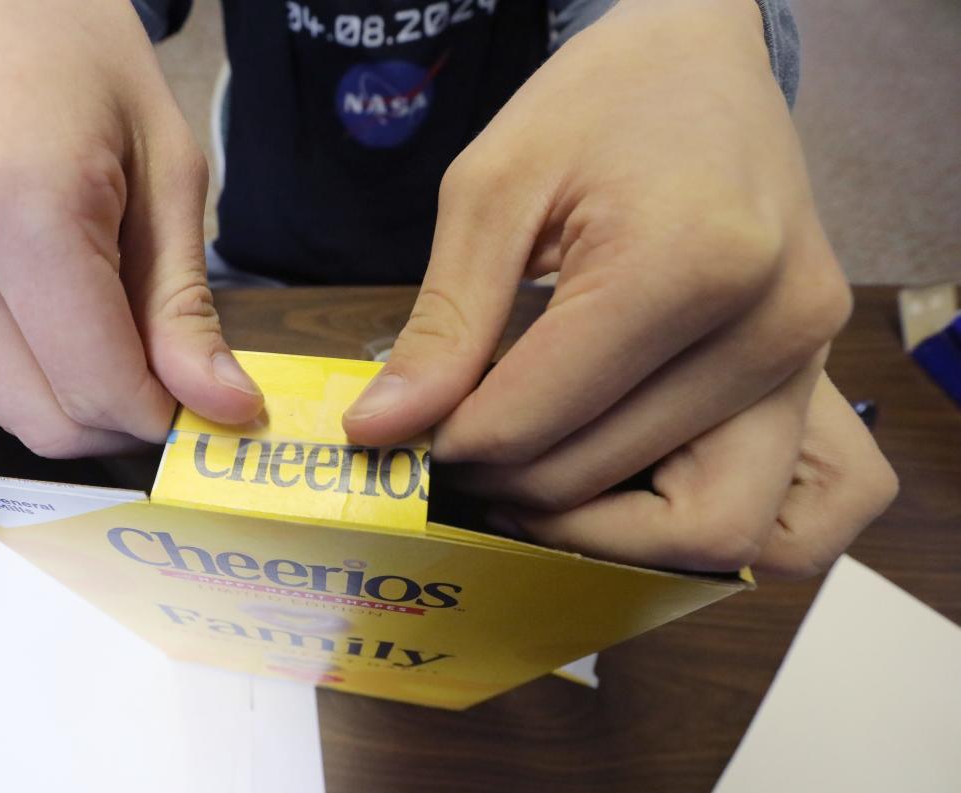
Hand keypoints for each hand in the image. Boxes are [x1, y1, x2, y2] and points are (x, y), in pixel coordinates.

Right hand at [0, 0, 261, 457]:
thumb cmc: (88, 57)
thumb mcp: (168, 169)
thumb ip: (184, 305)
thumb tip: (221, 408)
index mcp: (15, 204)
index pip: (93, 381)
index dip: (163, 416)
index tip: (212, 407)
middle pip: (39, 415)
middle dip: (121, 421)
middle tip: (177, 385)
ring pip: (2, 403)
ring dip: (77, 400)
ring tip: (127, 336)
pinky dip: (36, 368)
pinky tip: (72, 313)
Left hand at [344, 0, 866, 570]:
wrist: (706, 58)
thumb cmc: (599, 100)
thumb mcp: (494, 189)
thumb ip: (444, 322)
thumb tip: (384, 430)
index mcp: (685, 264)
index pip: (535, 421)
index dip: (453, 445)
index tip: (409, 432)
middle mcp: (770, 327)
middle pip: (602, 478)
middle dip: (505, 485)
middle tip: (452, 450)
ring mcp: (804, 357)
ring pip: (699, 526)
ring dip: (592, 521)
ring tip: (521, 469)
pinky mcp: (811, 372)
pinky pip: (749, 502)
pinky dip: (662, 513)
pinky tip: (592, 464)